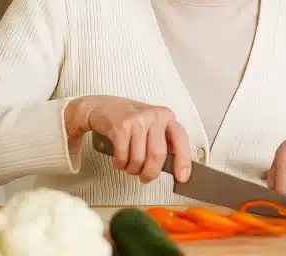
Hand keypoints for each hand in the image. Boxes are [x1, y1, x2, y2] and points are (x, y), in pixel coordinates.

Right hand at [65, 95, 190, 183]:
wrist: (102, 107)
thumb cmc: (131, 121)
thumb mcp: (153, 126)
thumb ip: (165, 142)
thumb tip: (175, 166)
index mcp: (167, 117)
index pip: (181, 140)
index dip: (183, 161)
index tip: (182, 178)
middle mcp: (155, 116)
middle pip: (157, 155)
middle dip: (150, 173)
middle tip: (145, 177)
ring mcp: (137, 120)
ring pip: (139, 159)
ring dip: (132, 169)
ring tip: (129, 166)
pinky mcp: (120, 126)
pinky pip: (122, 156)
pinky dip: (120, 164)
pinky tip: (120, 161)